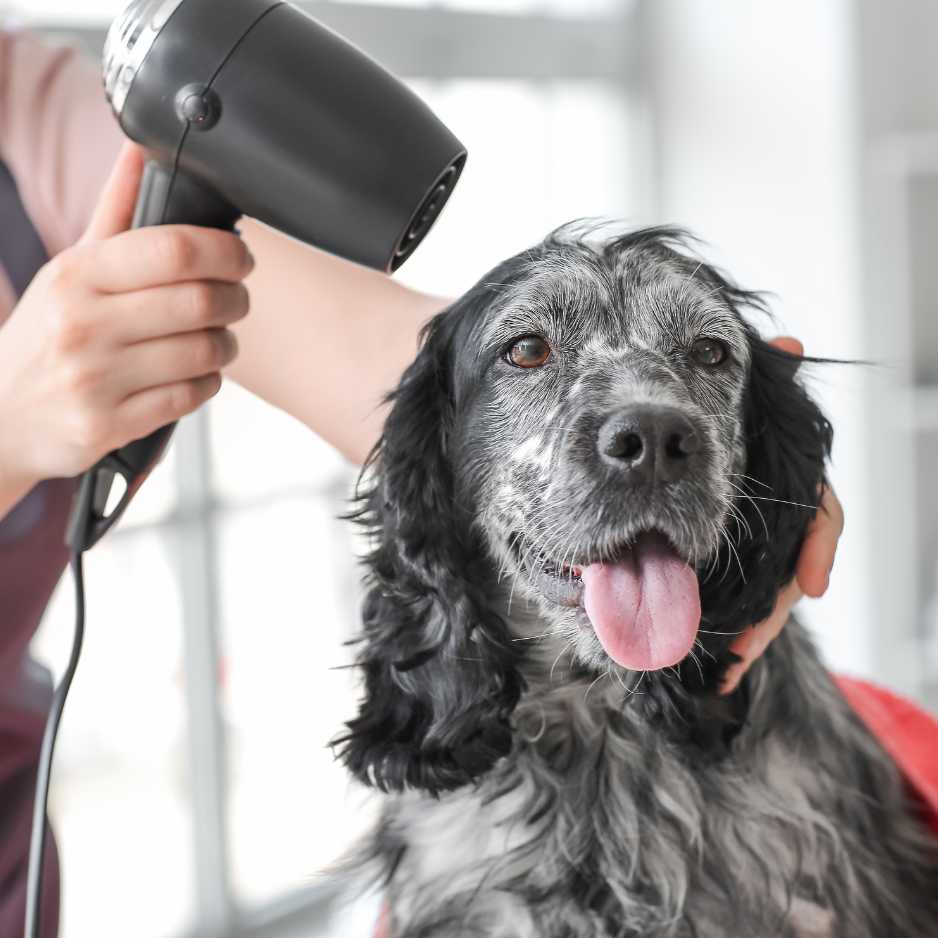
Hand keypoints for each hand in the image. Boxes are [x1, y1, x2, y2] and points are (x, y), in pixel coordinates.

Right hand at [0, 144, 252, 491]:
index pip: (174, 250)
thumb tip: (143, 143)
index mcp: (77, 274)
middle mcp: (83, 324)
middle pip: (199, 302)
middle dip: (235, 299)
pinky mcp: (108, 425)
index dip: (225, 251)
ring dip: (226, 344)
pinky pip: (190, 398)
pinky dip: (207, 383)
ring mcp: (94, 379)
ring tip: (218, 338)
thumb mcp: (70, 268)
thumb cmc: (48, 333)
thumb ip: (115, 210)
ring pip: (203, 352)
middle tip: (236, 298)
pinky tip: (196, 373)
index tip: (240, 257)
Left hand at [719, 337, 844, 693]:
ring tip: (727, 666)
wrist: (652, 459)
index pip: (814, 511)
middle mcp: (769, 515)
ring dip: (751, 632)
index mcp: (772, 481)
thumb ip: (758, 390)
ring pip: (764, 595)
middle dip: (771, 607)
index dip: (816, 544)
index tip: (811, 586)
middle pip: (787, 567)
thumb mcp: (729, 412)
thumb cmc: (698, 428)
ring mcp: (752, 546)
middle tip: (743, 643)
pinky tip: (721, 672)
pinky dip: (735, 639)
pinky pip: (737, 608)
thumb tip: (792, 341)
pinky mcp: (727, 569)